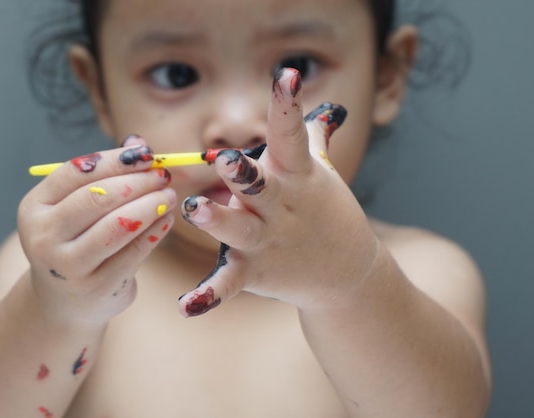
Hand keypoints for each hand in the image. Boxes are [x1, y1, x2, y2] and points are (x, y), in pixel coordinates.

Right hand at [18, 136, 176, 325]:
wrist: (65, 301)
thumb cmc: (76, 241)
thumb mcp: (77, 208)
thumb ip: (104, 176)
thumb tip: (138, 142)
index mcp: (34, 207)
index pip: (76, 172)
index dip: (115, 160)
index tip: (146, 153)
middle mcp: (44, 236)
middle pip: (98, 197)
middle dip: (138, 182)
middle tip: (163, 175)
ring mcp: (68, 266)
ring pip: (118, 225)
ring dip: (151, 206)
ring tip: (168, 196)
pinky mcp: (97, 286)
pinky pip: (134, 252)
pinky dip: (155, 231)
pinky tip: (167, 219)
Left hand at [179, 68, 377, 316]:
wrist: (347, 274)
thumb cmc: (328, 213)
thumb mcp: (322, 174)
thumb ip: (313, 139)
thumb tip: (328, 110)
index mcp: (296, 176)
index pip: (291, 135)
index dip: (288, 106)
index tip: (287, 76)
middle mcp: (280, 206)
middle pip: (259, 185)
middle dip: (243, 173)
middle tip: (227, 160)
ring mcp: (267, 240)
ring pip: (238, 229)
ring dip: (217, 221)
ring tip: (197, 211)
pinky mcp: (254, 271)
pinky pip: (228, 283)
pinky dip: (209, 294)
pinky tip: (186, 305)